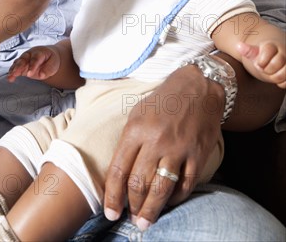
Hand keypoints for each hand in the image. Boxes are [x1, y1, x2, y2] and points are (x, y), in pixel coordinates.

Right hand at [8, 46, 59, 82]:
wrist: (48, 55)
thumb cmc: (51, 59)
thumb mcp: (54, 63)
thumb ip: (48, 69)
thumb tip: (41, 75)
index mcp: (39, 52)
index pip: (35, 59)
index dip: (32, 66)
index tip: (30, 74)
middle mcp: (30, 54)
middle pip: (23, 59)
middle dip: (19, 66)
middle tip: (16, 74)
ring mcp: (25, 59)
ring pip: (17, 63)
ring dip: (13, 70)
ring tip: (10, 77)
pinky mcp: (21, 65)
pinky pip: (15, 68)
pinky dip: (12, 72)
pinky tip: (10, 78)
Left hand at [104, 66, 223, 230]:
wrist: (198, 86)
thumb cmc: (164, 100)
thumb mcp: (138, 113)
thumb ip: (129, 141)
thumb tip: (119, 173)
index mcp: (136, 129)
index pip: (119, 170)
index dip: (112, 196)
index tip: (110, 212)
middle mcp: (156, 141)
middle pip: (139, 184)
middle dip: (131, 206)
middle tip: (130, 219)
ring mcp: (179, 149)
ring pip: (161, 189)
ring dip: (151, 210)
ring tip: (145, 222)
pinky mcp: (198, 155)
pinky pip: (185, 185)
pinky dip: (175, 198)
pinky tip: (168, 202)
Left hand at [237, 41, 285, 88]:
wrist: (273, 56)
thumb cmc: (261, 55)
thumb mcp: (254, 53)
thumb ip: (248, 51)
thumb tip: (238, 46)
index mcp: (272, 46)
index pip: (268, 51)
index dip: (261, 60)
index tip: (258, 63)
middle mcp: (284, 52)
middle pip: (277, 63)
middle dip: (267, 69)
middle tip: (264, 68)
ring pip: (285, 73)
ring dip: (275, 77)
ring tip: (270, 73)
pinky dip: (282, 82)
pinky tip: (276, 78)